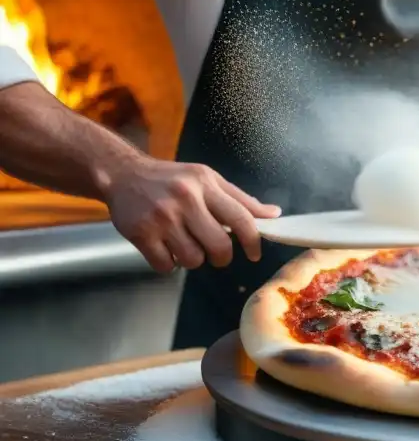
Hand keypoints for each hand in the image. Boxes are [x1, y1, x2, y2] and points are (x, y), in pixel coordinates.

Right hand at [102, 157, 280, 273]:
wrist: (121, 174)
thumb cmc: (172, 179)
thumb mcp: (207, 179)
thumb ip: (241, 200)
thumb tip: (275, 215)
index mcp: (205, 184)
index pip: (241, 218)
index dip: (253, 241)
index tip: (254, 254)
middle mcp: (184, 199)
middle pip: (219, 246)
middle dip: (222, 256)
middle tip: (216, 253)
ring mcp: (161, 218)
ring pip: (193, 259)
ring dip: (192, 258)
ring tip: (184, 243)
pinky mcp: (140, 234)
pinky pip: (167, 266)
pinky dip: (169, 263)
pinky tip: (165, 247)